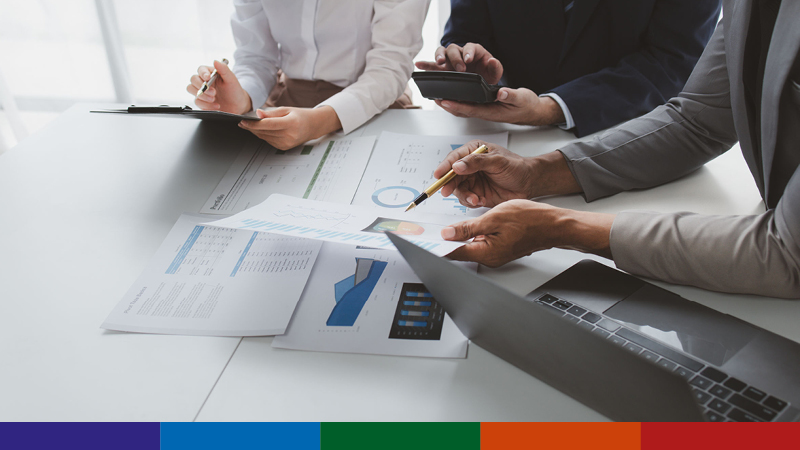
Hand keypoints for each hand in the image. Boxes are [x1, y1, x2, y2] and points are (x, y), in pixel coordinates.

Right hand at [187, 60, 251, 113]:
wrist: (238, 105)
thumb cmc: (235, 91)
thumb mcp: (231, 79)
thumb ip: (224, 69)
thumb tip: (215, 61)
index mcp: (210, 74)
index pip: (201, 69)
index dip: (202, 73)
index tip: (208, 78)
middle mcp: (204, 82)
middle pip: (193, 79)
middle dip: (202, 86)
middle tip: (214, 92)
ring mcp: (202, 92)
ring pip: (192, 90)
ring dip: (203, 96)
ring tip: (214, 99)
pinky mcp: (202, 102)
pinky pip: (197, 102)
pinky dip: (206, 105)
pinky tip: (216, 106)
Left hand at [238, 106, 341, 149]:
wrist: (312, 126)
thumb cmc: (299, 116)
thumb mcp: (286, 109)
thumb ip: (271, 113)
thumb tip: (258, 114)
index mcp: (291, 123)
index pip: (268, 124)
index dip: (254, 124)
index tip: (243, 121)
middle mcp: (289, 135)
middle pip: (265, 132)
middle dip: (252, 127)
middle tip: (242, 122)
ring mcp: (287, 143)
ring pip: (265, 137)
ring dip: (255, 131)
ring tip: (248, 125)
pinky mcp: (284, 147)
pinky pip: (269, 141)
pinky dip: (263, 135)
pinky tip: (260, 130)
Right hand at [415, 43, 502, 84]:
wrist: (480, 85)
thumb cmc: (487, 77)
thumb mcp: (494, 74)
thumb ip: (496, 68)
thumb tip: (492, 60)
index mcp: (475, 51)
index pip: (471, 47)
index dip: (468, 52)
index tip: (468, 60)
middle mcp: (461, 52)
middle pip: (454, 49)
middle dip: (455, 58)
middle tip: (460, 69)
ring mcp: (451, 59)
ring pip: (443, 52)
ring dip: (439, 56)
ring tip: (439, 64)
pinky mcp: (443, 67)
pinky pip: (432, 64)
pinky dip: (425, 64)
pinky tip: (418, 65)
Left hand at [436, 88, 565, 125]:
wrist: (531, 111)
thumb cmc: (526, 106)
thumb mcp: (522, 99)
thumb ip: (511, 96)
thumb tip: (501, 93)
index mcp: (491, 111)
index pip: (470, 109)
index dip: (456, 105)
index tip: (444, 101)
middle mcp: (484, 111)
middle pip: (461, 109)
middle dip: (447, 104)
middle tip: (433, 97)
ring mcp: (483, 109)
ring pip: (462, 106)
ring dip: (449, 101)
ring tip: (436, 94)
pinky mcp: (484, 105)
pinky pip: (467, 103)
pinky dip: (456, 98)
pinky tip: (449, 93)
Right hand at [436, 141, 582, 207]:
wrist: (529, 183)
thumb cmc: (517, 167)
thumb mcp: (498, 161)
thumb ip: (477, 162)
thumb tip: (457, 165)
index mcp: (474, 151)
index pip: (454, 158)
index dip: (444, 166)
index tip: (438, 175)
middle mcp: (470, 166)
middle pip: (452, 175)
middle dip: (449, 184)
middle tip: (446, 191)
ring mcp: (472, 180)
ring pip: (457, 189)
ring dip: (464, 195)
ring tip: (475, 199)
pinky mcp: (476, 193)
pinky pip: (466, 199)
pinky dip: (471, 202)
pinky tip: (480, 201)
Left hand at [441, 199, 614, 266]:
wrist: (554, 225)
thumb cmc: (531, 220)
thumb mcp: (493, 217)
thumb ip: (468, 227)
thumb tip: (448, 233)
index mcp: (485, 252)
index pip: (453, 253)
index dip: (437, 246)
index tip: (424, 241)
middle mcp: (489, 258)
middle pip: (459, 251)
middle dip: (446, 240)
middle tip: (432, 231)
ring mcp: (495, 255)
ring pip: (470, 246)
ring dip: (460, 237)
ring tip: (449, 227)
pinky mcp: (500, 249)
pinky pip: (480, 244)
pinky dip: (472, 235)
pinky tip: (470, 226)